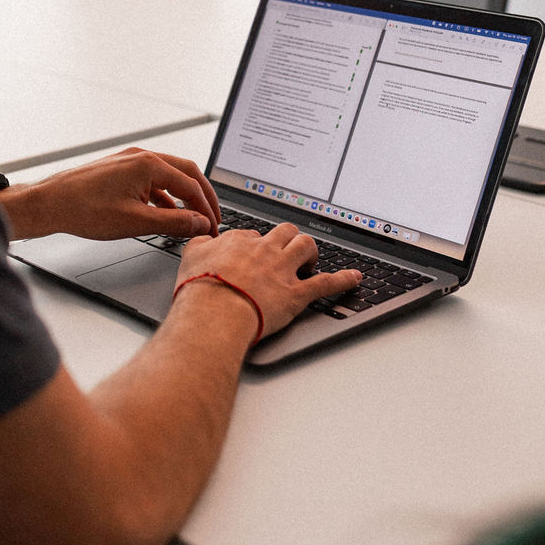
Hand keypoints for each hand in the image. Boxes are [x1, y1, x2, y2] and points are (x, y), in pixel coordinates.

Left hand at [0, 146, 219, 241]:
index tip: (213, 227)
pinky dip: (165, 195)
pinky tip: (165, 212)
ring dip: (184, 196)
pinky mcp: (120, 169)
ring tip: (193, 218)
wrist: (51, 203)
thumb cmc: (85, 209)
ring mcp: (130, 161)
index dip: (207, 209)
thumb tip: (200, 223)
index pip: (191, 185)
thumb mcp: (136, 222)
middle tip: (213, 218)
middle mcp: (141, 156)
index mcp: (149, 164)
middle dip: (202, 197)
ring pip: (169, 175)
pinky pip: (152, 179)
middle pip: (186, 173)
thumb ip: (174, 222)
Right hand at [173, 223, 361, 340]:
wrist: (214, 312)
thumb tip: (205, 239)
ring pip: (307, 246)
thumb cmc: (200, 290)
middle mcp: (265, 250)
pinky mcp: (297, 294)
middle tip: (285, 252)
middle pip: (285, 232)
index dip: (255, 246)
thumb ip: (200, 243)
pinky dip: (344, 280)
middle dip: (288, 239)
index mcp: (240, 241)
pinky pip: (327, 283)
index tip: (254, 256)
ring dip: (310, 252)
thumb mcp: (189, 257)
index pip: (252, 235)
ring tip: (309, 262)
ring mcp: (283, 270)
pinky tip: (354, 278)